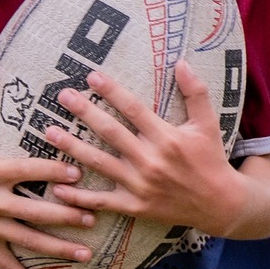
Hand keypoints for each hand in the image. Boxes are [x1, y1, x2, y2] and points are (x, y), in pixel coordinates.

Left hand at [46, 60, 246, 235]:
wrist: (219, 205)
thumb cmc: (211, 159)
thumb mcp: (207, 124)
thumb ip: (195, 92)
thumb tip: (181, 62)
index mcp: (166, 137)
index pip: (133, 108)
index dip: (111, 91)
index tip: (92, 75)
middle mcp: (150, 160)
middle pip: (110, 132)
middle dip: (84, 112)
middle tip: (62, 95)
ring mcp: (139, 185)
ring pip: (99, 163)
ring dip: (72, 147)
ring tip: (49, 132)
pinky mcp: (134, 206)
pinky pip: (101, 201)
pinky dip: (79, 196)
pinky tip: (57, 187)